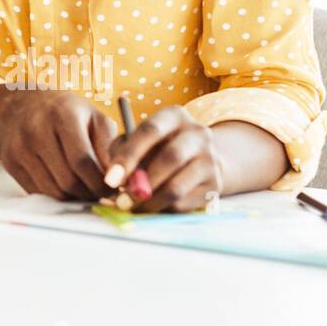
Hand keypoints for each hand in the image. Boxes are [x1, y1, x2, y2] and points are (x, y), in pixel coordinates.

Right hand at [0, 91, 116, 200]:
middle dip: (89, 193)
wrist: (26, 105)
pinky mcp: (8, 160)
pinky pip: (37, 192)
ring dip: (73, 197)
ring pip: (53, 191)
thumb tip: (119, 181)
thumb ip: (111, 148)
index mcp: (62, 114)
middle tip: (99, 193)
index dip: (100, 184)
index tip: (112, 191)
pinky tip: (62, 182)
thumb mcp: (96, 119)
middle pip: (68, 181)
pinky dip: (54, 194)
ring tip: (83, 187)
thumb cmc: (69, 114)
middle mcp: (36, 128)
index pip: (82, 162)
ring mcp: (18, 145)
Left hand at [104, 105, 222, 211]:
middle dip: (142, 182)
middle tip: (121, 200)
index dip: (128, 155)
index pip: (151, 130)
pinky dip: (162, 209)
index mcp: (175, 115)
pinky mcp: (215, 185)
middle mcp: (198, 134)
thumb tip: (114, 177)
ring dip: (150, 202)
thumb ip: (122, 151)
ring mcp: (211, 160)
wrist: (197, 158)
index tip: (111, 179)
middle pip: (170, 158)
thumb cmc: (156, 146)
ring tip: (132, 207)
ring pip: (177, 187)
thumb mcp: (138, 139)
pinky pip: (184, 203)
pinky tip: (151, 207)